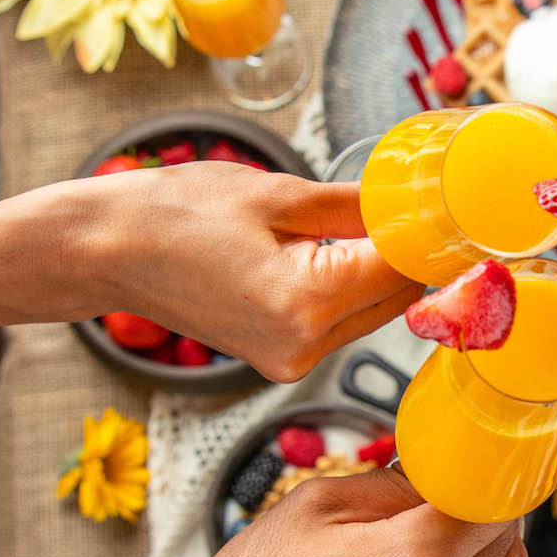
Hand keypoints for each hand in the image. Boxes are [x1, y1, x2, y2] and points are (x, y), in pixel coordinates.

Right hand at [18, 468, 525, 556]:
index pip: (494, 497)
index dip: (488, 467)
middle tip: (438, 485)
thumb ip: (389, 483)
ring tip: (421, 529)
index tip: (476, 454)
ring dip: (477, 541)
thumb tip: (432, 473)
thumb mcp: (309, 508)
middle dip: (479, 499)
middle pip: (506, 535)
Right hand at [100, 163, 422, 380]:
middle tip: (425, 214)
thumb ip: (355, 207)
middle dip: (411, 257)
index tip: (450, 214)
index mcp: (306, 301)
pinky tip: (342, 256)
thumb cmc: (174, 214)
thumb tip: (410, 207)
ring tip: (379, 228)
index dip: (429, 237)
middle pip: (393, 298)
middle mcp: (304, 345)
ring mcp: (291, 360)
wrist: (105, 252)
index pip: (399, 268)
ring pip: (370, 314)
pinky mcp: (281, 361)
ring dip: (381, 275)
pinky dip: (350, 292)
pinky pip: (338, 324)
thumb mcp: (277, 194)